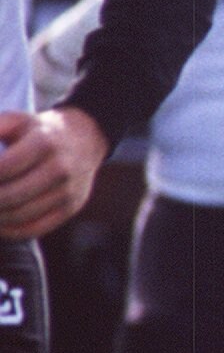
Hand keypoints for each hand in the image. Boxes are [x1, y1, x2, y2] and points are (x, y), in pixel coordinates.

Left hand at [0, 108, 108, 238]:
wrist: (85, 140)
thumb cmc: (38, 132)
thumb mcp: (16, 121)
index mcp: (44, 142)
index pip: (3, 168)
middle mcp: (60, 168)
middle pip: (9, 196)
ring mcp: (67, 191)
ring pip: (19, 215)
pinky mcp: (70, 208)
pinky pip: (33, 229)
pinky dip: (7, 230)